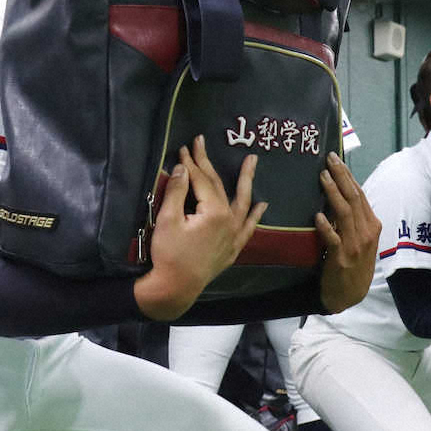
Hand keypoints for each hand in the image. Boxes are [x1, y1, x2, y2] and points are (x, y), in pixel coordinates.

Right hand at [134, 136, 265, 320]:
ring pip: (242, 202)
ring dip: (246, 181)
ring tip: (252, 161)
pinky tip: (262, 205)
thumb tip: (184, 167)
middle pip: (219, 186)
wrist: (175, 288)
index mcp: (214, 212)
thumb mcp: (168, 219)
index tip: (183, 147)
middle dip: (208, 164)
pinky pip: (248, 228)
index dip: (191, 162)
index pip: (202, 180)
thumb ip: (177, 191)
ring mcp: (233, 235)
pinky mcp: (232, 249)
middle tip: (201, 143)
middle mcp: (229, 221)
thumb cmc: (168, 254)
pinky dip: (255, 216)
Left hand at [315, 153, 381, 312]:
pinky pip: (334, 239)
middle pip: (354, 198)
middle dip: (341, 177)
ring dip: (333, 194)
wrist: (350, 293)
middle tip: (329, 160)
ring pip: (345, 214)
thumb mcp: (358, 238)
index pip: (359, 194)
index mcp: (372, 225)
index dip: (348, 176)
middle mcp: (367, 232)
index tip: (336, 160)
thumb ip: (351, 218)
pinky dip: (326, 227)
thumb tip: (337, 193)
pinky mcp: (342, 258)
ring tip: (322, 178)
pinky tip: (318, 216)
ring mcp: (355, 245)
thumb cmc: (352, 262)